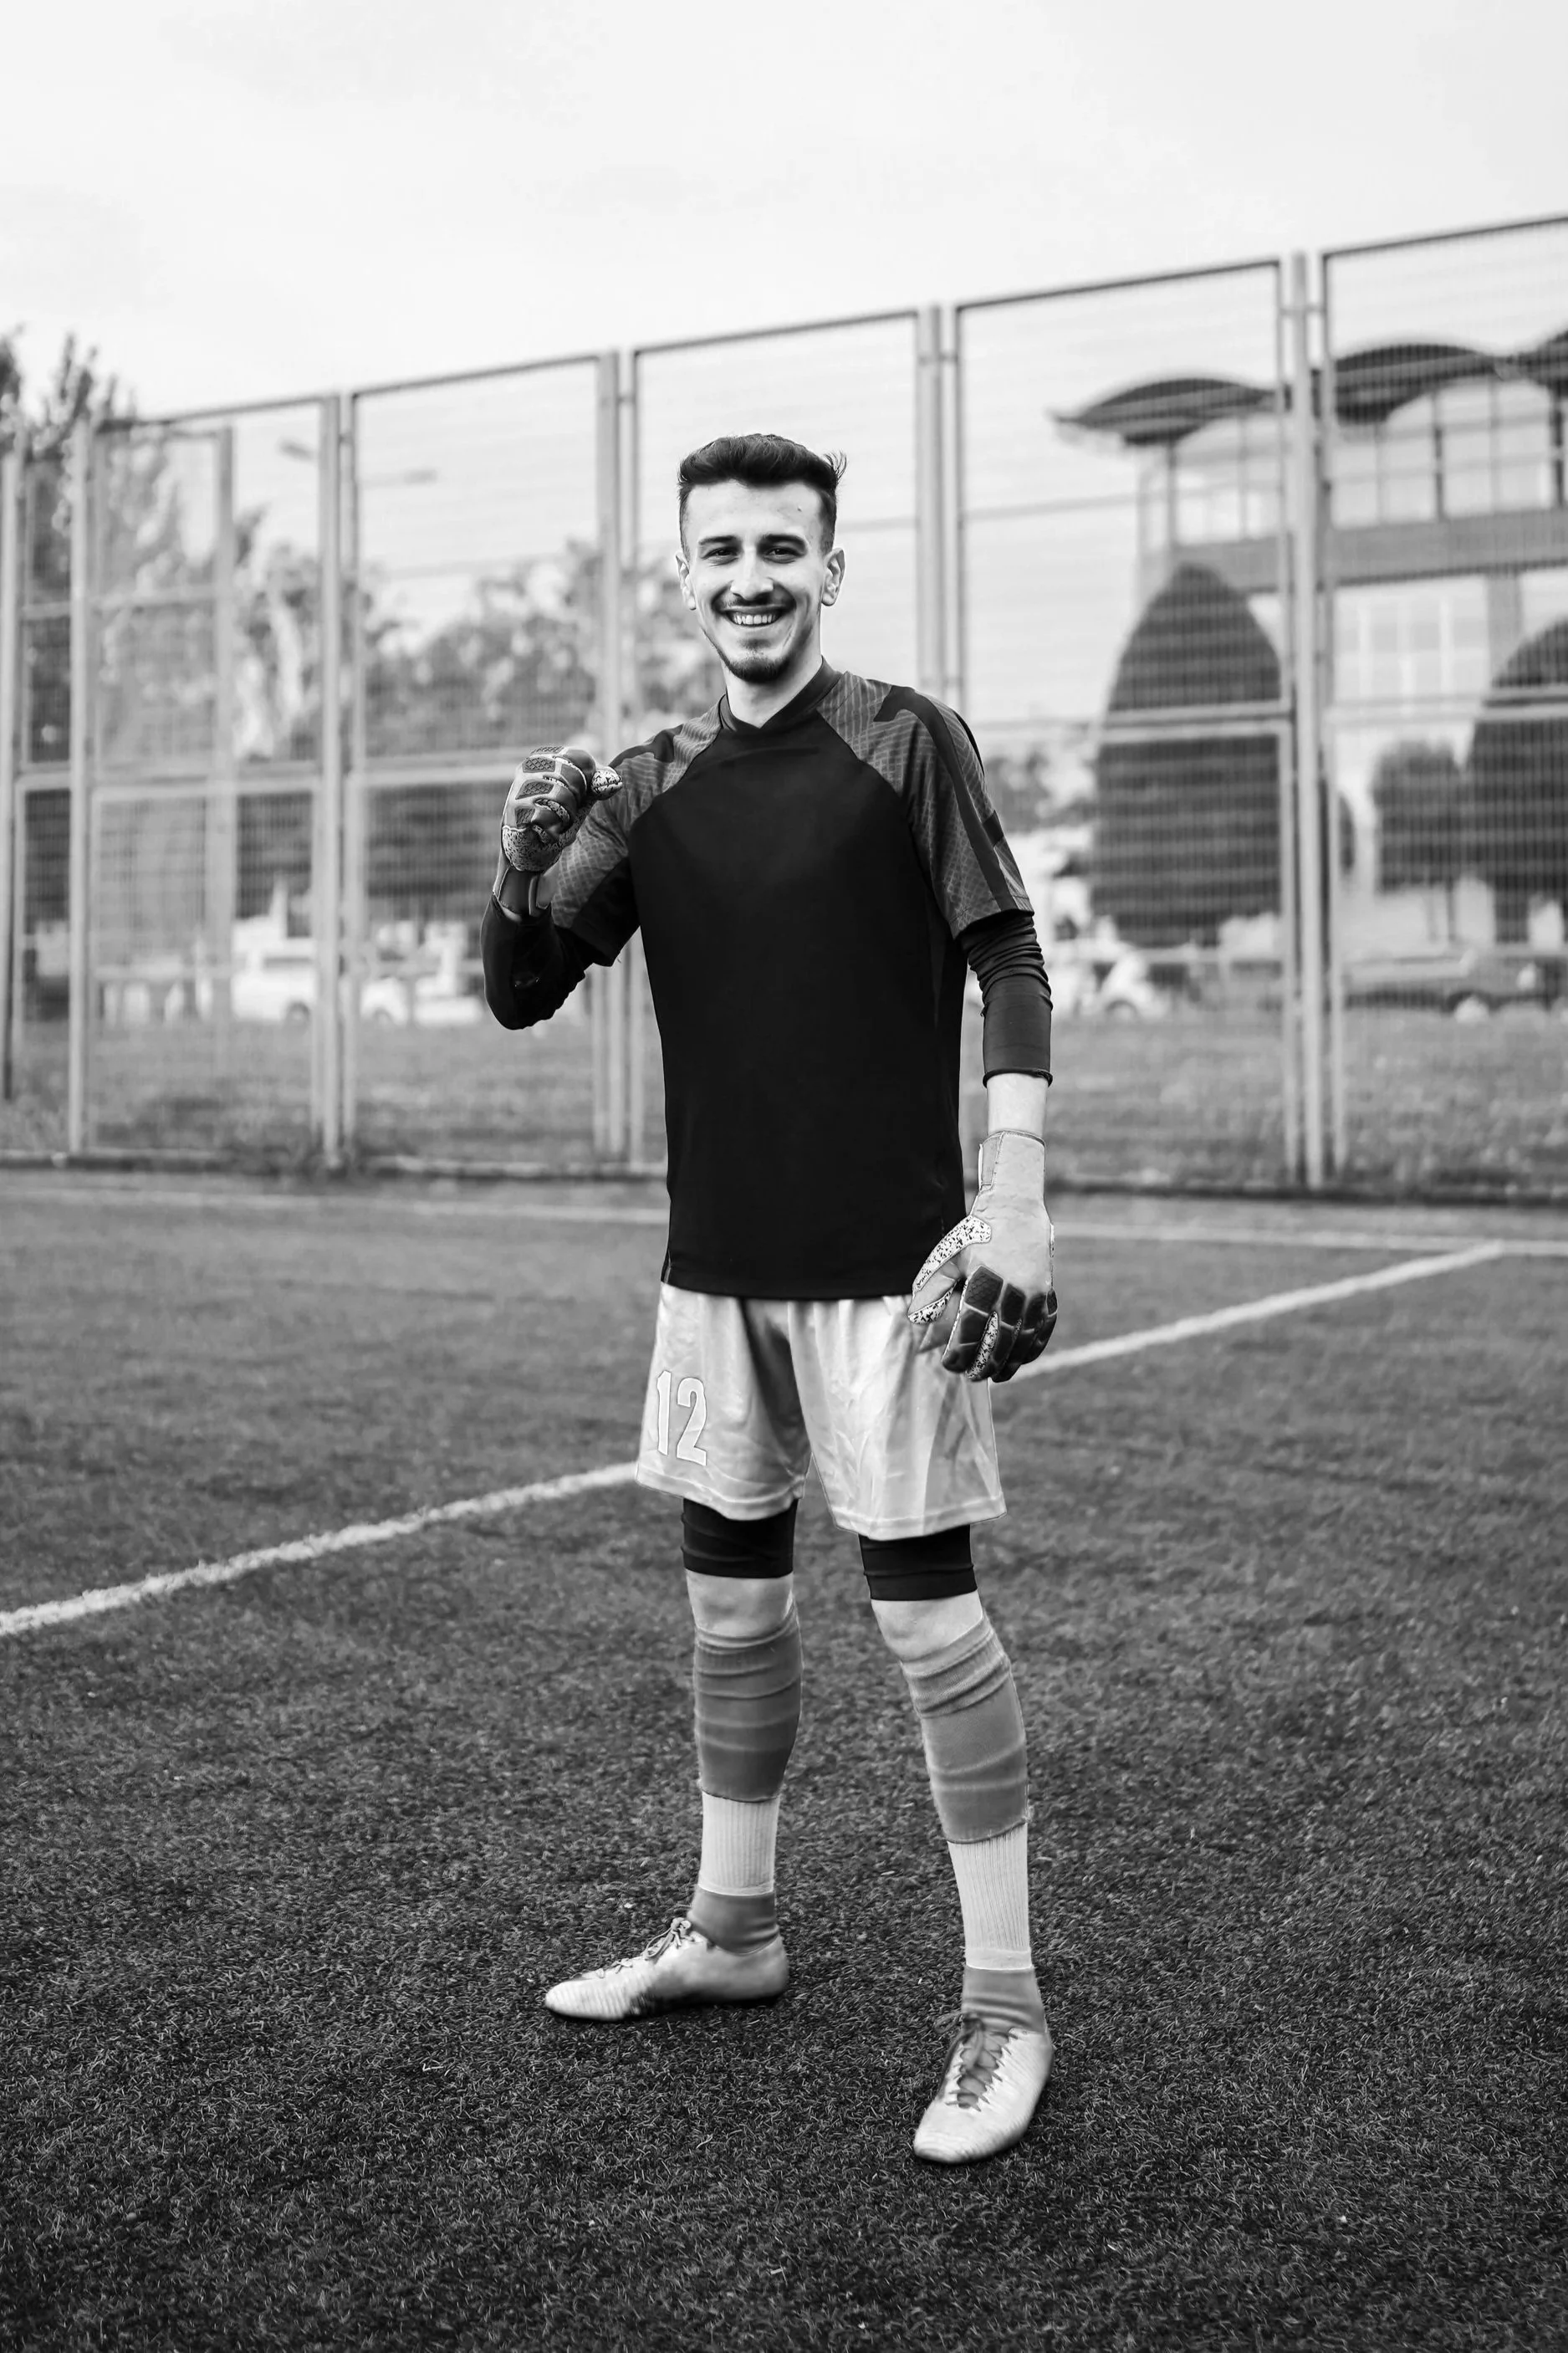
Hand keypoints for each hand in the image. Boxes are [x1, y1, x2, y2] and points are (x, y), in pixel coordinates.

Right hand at [493, 743, 620, 918]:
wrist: (533, 849)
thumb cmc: (557, 817)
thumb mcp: (582, 798)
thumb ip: (597, 786)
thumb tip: (616, 781)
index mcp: (544, 758)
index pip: (579, 756)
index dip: (589, 779)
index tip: (582, 793)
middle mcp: (528, 768)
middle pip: (571, 774)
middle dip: (577, 798)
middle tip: (567, 810)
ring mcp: (519, 789)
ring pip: (560, 795)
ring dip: (566, 816)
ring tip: (557, 822)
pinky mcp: (515, 811)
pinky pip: (548, 815)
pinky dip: (554, 828)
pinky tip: (546, 832)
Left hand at [907, 1130, 1056, 1380]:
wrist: (1016, 1209)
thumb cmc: (975, 1234)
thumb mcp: (948, 1256)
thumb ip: (933, 1289)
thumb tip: (917, 1322)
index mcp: (984, 1278)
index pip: (971, 1325)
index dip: (960, 1350)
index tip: (950, 1364)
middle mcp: (1013, 1287)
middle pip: (1000, 1338)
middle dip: (985, 1363)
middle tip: (971, 1377)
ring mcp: (1034, 1290)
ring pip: (1024, 1337)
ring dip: (1010, 1362)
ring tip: (995, 1377)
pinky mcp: (1047, 1290)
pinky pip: (1043, 1327)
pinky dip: (1032, 1347)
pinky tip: (1020, 1360)